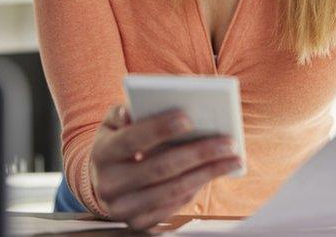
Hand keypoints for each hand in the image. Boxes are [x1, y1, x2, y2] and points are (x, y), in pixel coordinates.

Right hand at [89, 104, 241, 230]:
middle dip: (198, 154)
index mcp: (102, 154)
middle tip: (228, 142)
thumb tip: (131, 112)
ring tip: (232, 159)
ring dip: (207, 174)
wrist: (102, 181)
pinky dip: (198, 188)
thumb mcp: (112, 125)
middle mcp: (110, 184)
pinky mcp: (139, 223)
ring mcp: (124, 208)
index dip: (159, 129)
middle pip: (160, 168)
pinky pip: (175, 206)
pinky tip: (216, 173)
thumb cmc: (117, 144)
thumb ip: (121, 113)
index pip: (132, 140)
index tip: (188, 118)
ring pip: (172, 190)